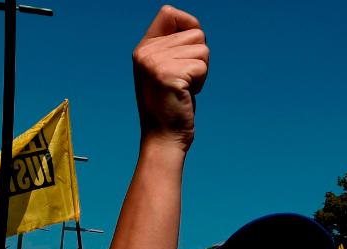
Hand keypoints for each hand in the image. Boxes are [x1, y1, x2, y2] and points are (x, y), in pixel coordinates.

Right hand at [132, 5, 208, 147]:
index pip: (169, 13)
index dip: (189, 24)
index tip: (191, 49)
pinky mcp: (168, 75)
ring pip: (202, 50)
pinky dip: (201, 82)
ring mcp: (155, 62)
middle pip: (195, 33)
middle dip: (199, 58)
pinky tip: (187, 95)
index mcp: (144, 47)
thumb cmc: (171, 107)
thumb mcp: (166, 70)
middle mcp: (146, 51)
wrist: (164, 138)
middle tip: (185, 80)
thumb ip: (174, 48)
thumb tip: (196, 29)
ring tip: (185, 88)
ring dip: (201, 71)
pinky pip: (202, 66)